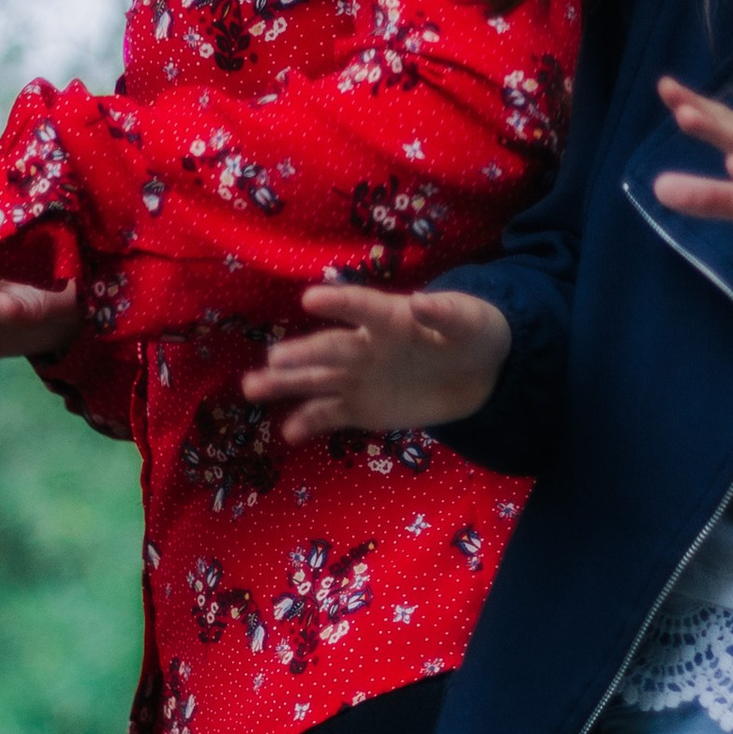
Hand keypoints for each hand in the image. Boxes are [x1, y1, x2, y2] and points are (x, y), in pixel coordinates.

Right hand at [240, 284, 509, 442]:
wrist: (480, 373)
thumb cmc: (472, 333)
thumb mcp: (469, 321)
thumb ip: (447, 314)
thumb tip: (421, 303)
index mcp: (390, 318)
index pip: (361, 307)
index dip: (339, 303)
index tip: (311, 300)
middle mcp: (365, 346)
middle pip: (330, 349)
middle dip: (304, 354)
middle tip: (275, 358)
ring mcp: (360, 378)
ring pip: (317, 381)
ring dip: (285, 384)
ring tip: (252, 387)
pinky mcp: (363, 408)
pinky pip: (331, 415)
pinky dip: (309, 423)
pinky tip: (288, 433)